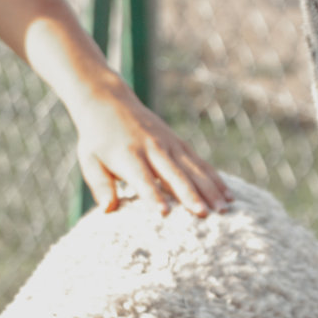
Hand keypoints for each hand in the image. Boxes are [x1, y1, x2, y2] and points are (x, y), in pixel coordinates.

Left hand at [73, 84, 230, 216]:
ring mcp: (169, 144)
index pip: (142, 178)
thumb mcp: (89, 160)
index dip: (153, 195)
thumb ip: (99, 185)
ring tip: (224, 208)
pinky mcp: (179, 142)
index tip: (164, 213)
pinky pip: (200, 162)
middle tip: (205, 215)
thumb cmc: (97, 139)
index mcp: (128, 156)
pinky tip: (228, 195)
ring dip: (210, 188)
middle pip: (173, 174)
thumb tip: (107, 210)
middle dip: (190, 194)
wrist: (108, 102)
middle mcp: (152, 148)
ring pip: (193, 168)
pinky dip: (215, 178)